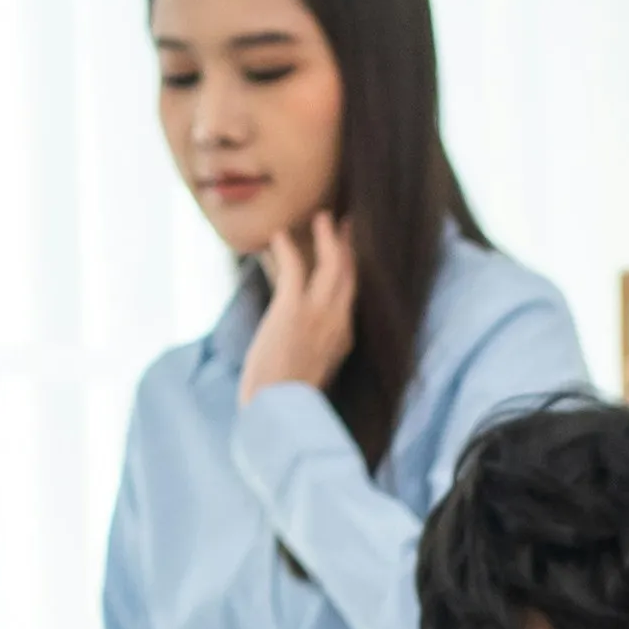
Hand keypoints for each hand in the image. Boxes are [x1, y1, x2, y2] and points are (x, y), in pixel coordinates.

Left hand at [238, 211, 355, 400]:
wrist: (277, 410)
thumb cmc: (286, 397)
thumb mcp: (310, 369)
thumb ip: (311, 347)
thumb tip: (298, 334)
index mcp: (343, 338)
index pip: (351, 296)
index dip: (351, 271)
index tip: (350, 256)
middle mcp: (338, 322)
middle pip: (351, 274)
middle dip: (350, 246)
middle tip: (349, 223)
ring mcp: (317, 314)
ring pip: (332, 265)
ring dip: (328, 238)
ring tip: (324, 218)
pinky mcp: (293, 310)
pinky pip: (294, 270)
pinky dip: (286, 250)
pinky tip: (278, 236)